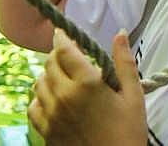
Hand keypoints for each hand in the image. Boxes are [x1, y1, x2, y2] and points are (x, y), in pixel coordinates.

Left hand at [29, 30, 147, 145]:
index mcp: (87, 84)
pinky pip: (33, 106)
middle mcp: (64, 96)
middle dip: (57, 55)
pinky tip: (52, 100)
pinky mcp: (46, 131)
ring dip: (49, 75)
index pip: (64, 50)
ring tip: (62, 78)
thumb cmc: (129, 134)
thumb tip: (120, 33)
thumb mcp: (134, 97)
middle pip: (50, 63)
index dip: (61, 37)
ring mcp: (52, 114)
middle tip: (68, 57)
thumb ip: (124, 62)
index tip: (62, 33)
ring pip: (39, 82)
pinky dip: (39, 98)